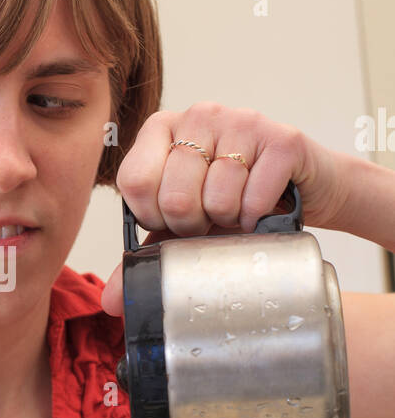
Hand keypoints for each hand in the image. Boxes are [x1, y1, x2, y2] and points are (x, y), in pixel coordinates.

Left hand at [101, 103, 349, 316]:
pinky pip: (256, 197)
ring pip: (217, 197)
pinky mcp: (282, 139)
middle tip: (211, 221)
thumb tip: (110, 301)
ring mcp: (241, 121)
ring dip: (229, 221)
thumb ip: (147, 255)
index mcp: (163, 128)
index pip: (134, 181)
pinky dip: (258, 217)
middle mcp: (199, 116)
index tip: (173, 222)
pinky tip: (261, 209)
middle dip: (194, 226)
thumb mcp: (186, 227)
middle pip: (175, 195)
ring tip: (238, 211)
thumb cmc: (239, 201)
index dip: (154, 217)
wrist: (306, 191)